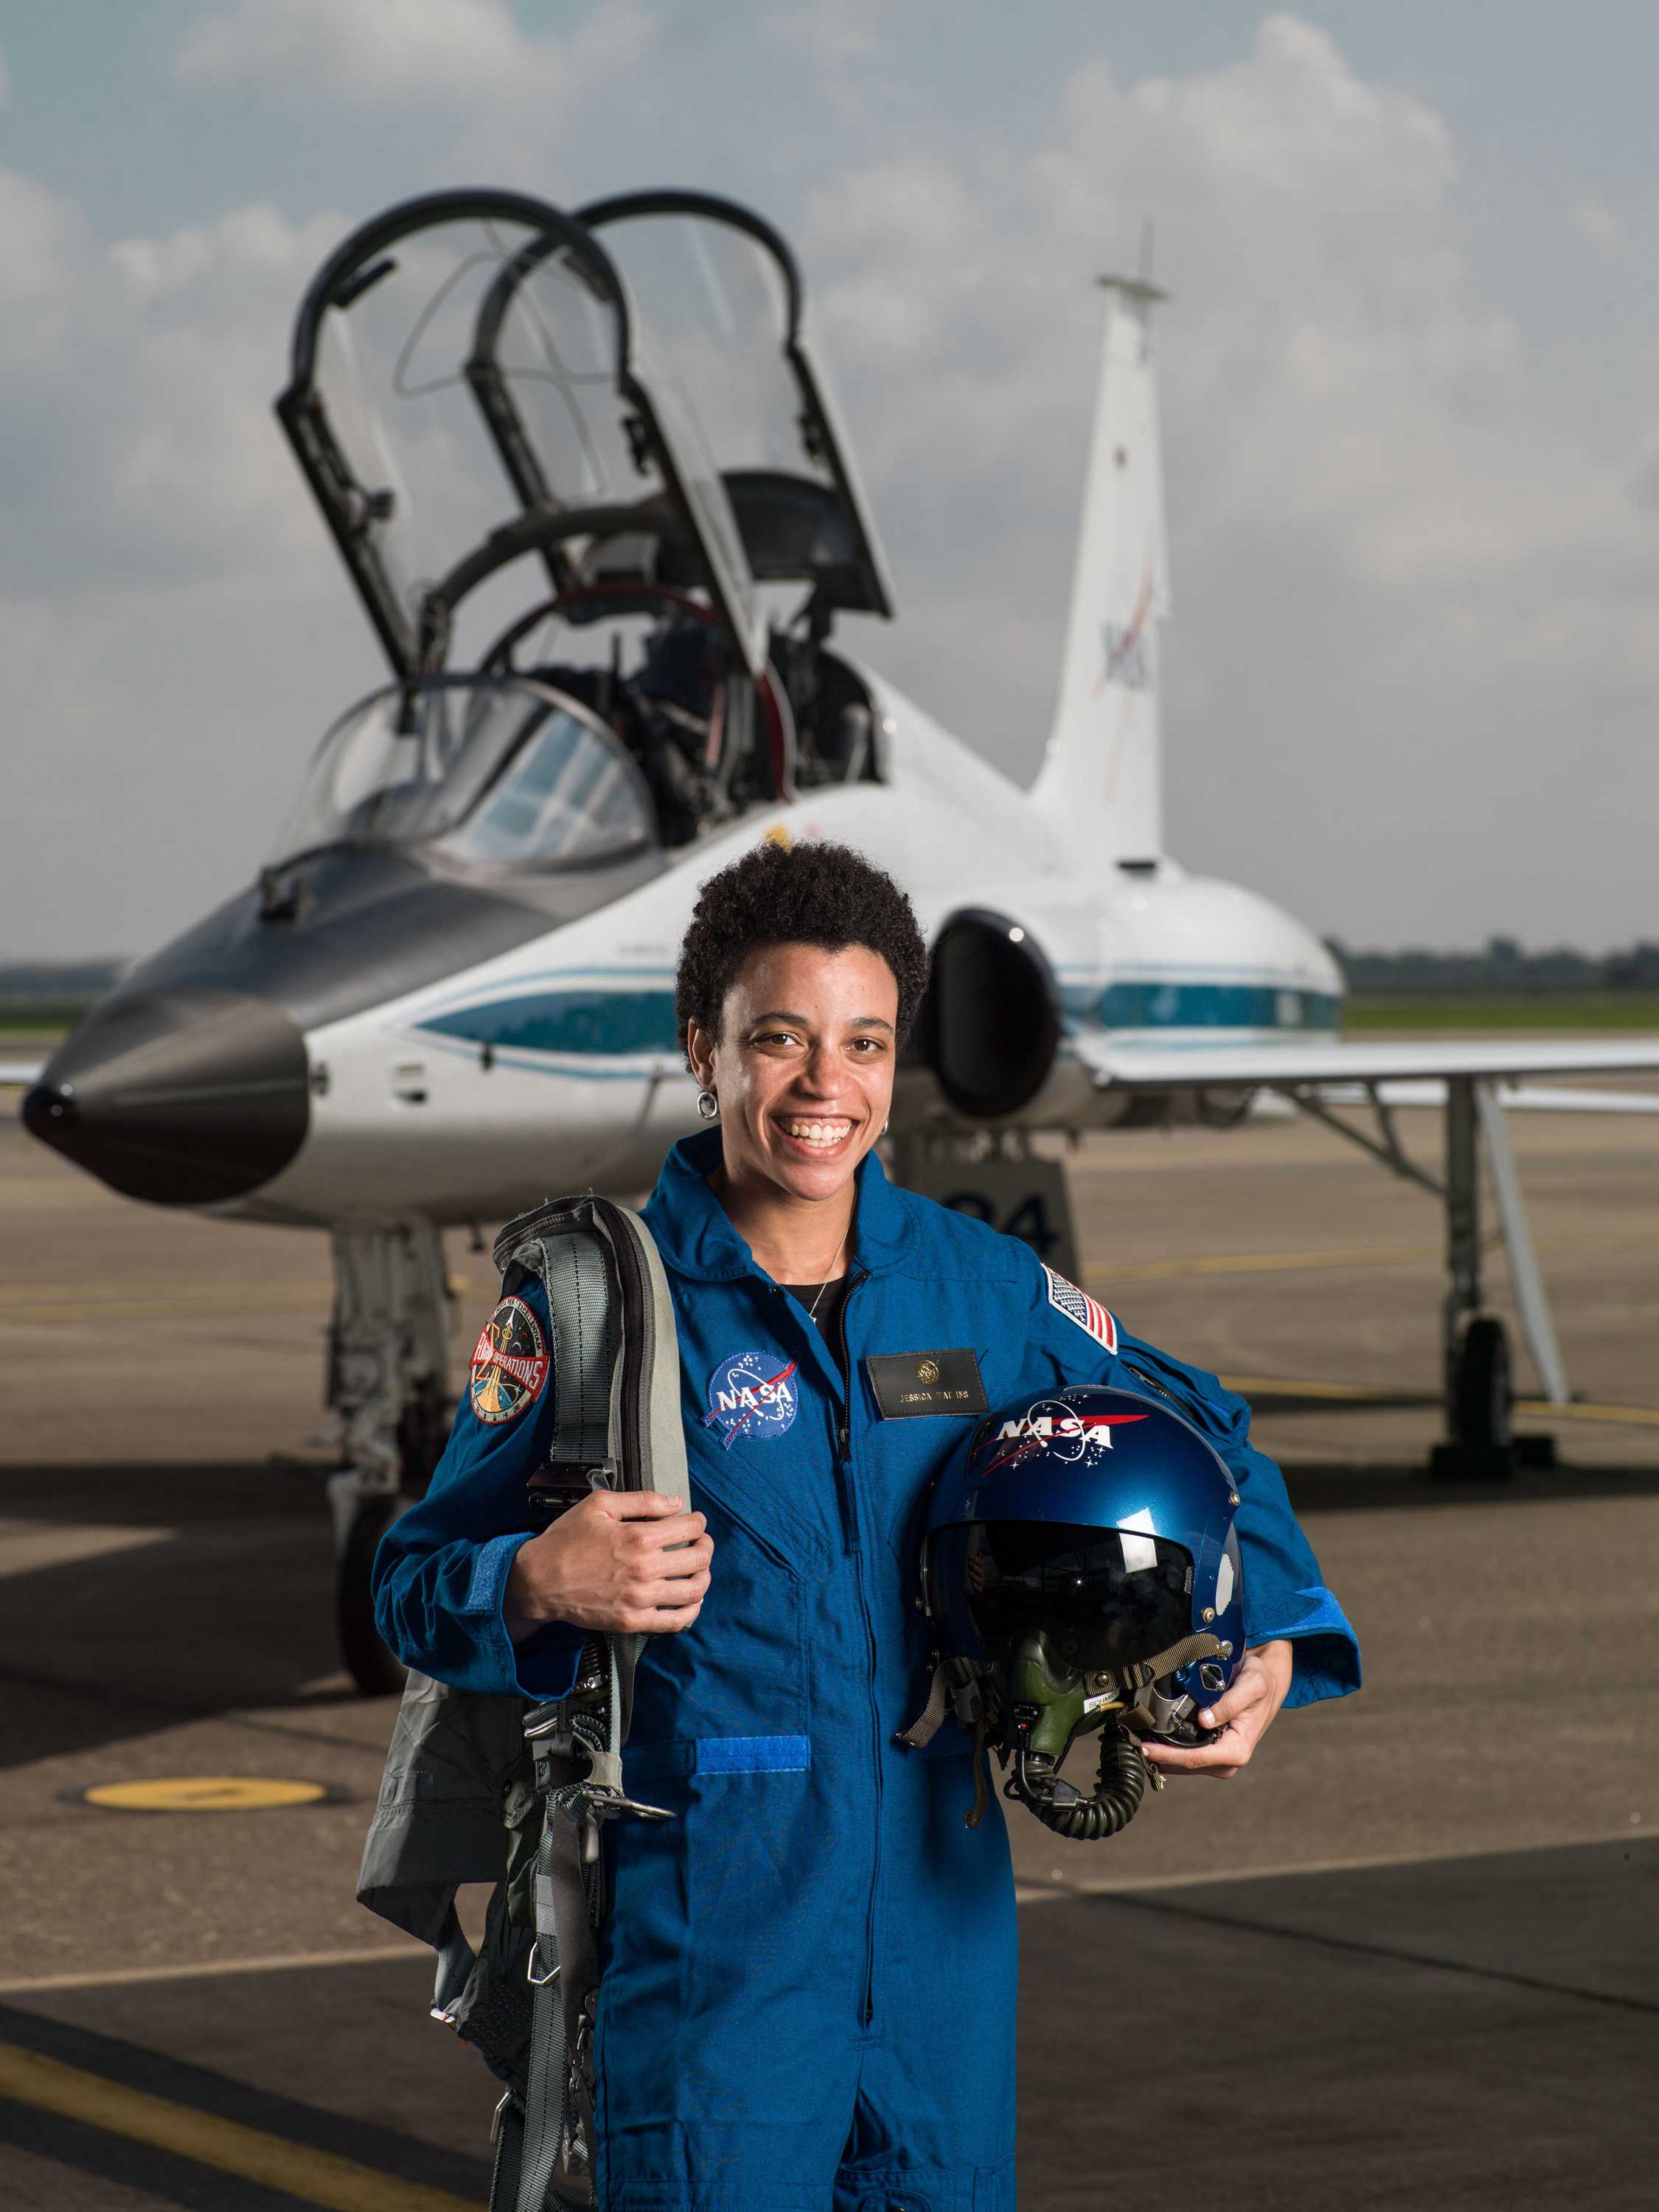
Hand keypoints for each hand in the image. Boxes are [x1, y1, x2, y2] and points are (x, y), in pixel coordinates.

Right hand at [505, 1490, 711, 1640]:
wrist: (539, 1580)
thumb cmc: (566, 1541)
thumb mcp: (599, 1505)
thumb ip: (641, 1500)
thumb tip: (674, 1502)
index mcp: (638, 1538)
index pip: (689, 1527)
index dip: (698, 1522)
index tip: (695, 1521)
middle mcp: (644, 1569)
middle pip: (698, 1558)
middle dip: (706, 1546)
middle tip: (701, 1543)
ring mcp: (640, 1599)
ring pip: (694, 1590)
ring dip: (704, 1577)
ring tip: (700, 1569)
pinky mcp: (633, 1621)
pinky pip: (676, 1621)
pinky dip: (692, 1610)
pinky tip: (691, 1600)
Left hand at [1139, 1639, 1292, 1779]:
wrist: (1267, 1683)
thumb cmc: (1261, 1683)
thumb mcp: (1251, 1686)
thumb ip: (1229, 1703)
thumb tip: (1205, 1720)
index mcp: (1238, 1749)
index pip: (1195, 1758)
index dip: (1167, 1755)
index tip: (1145, 1748)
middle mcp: (1229, 1760)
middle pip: (1185, 1765)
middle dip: (1159, 1757)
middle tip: (1130, 1743)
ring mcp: (1220, 1759)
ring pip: (1184, 1764)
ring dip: (1161, 1756)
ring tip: (1135, 1743)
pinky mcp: (1213, 1752)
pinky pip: (1187, 1757)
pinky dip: (1169, 1752)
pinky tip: (1152, 1743)